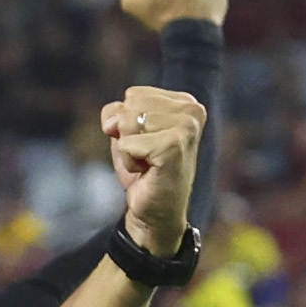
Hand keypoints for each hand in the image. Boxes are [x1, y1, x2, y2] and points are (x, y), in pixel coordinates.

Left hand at [101, 86, 207, 255]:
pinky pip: (127, 144)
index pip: (133, 95)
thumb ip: (116, 112)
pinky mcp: (174, 146)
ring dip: (128, 149)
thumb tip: (113, 122)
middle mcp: (192, 110)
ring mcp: (186, 127)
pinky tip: (147, 171)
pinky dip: (128, 162)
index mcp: (185, 102)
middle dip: (127, 135)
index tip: (147, 144)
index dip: (127, 123)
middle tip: (146, 156)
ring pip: (126, 123)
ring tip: (147, 163)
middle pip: (129, 106)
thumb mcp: (125, 132)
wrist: (155, 211)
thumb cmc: (143, 170)